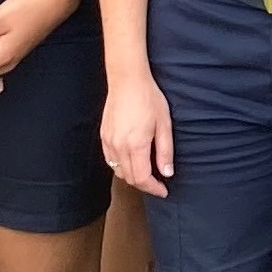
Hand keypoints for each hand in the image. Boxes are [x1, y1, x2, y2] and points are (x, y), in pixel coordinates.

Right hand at [102, 78, 175, 194]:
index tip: (163, 190)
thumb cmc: (148, 98)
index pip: (142, 178)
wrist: (127, 80)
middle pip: (129, 178)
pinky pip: (110, 160)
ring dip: (132, 176)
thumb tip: (167, 173)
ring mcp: (109, 142)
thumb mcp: (164, 124)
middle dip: (144, 184)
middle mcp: (119, 146)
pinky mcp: (103, 136)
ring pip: (118, 171)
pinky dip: (121, 166)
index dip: (153, 188)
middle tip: (158, 182)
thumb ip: (165, 151)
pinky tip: (132, 160)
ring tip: (146, 172)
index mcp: (135, 144)